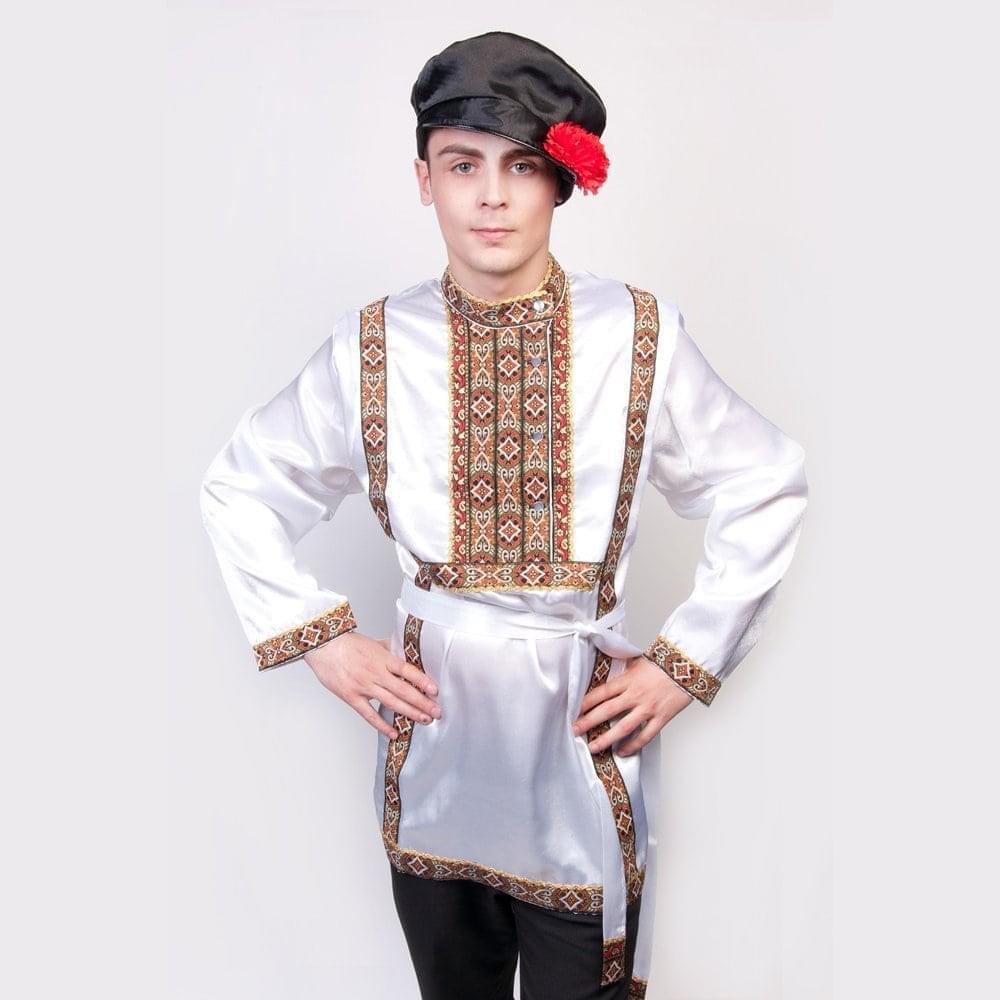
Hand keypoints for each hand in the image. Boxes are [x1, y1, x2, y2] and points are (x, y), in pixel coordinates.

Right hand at [304, 632, 441, 739]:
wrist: (323, 648)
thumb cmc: (346, 644)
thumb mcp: (373, 642)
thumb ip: (390, 649)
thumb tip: (407, 651)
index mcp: (382, 658)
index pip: (407, 670)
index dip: (422, 681)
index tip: (435, 690)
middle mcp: (375, 673)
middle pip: (403, 690)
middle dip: (422, 702)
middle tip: (437, 712)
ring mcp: (364, 686)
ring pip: (391, 703)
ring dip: (410, 713)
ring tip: (425, 720)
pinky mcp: (352, 697)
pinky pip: (369, 715)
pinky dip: (382, 725)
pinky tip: (394, 733)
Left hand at [571, 655, 692, 754]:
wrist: (688, 666)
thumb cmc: (664, 663)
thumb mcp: (637, 663)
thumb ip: (623, 673)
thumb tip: (607, 675)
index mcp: (628, 680)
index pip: (601, 693)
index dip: (586, 703)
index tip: (574, 711)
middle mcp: (635, 695)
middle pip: (607, 710)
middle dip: (588, 722)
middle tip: (575, 730)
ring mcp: (648, 708)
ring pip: (623, 727)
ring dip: (606, 739)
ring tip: (593, 747)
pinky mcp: (662, 718)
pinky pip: (645, 735)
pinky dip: (633, 745)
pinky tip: (622, 752)